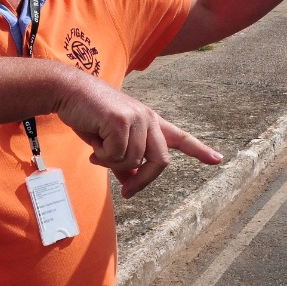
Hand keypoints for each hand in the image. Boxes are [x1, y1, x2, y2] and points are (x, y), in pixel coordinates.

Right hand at [57, 75, 221, 197]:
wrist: (68, 93)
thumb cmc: (88, 117)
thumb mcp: (109, 143)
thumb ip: (124, 161)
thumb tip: (132, 181)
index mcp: (150, 121)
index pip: (180, 137)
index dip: (199, 150)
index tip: (217, 160)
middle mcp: (149, 118)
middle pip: (161, 161)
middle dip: (144, 180)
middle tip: (127, 192)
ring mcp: (138, 118)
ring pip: (133, 161)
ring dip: (111, 163)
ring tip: (97, 149)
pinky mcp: (122, 120)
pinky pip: (117, 155)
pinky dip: (102, 156)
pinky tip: (93, 143)